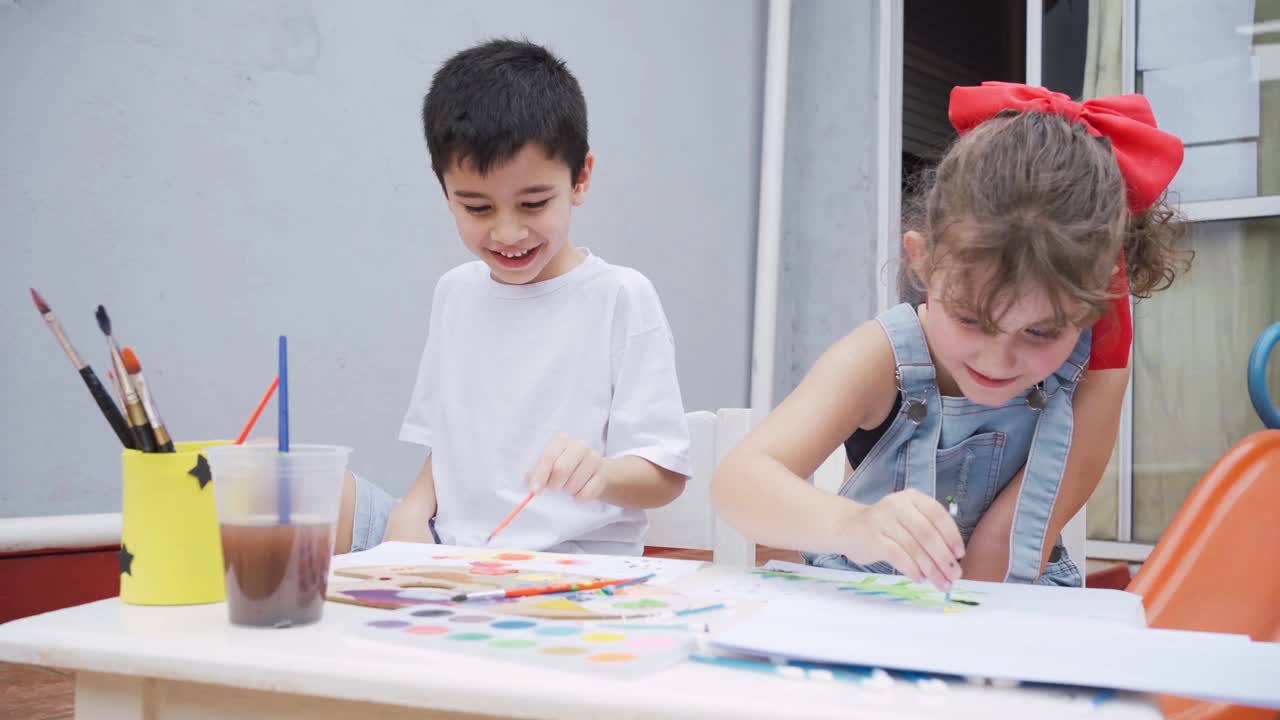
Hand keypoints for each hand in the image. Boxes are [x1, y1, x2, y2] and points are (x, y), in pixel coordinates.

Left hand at [527, 433, 607, 502]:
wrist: (592, 471)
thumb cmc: (564, 466)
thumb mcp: (548, 466)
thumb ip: (536, 474)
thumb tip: (532, 485)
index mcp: (561, 440)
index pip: (549, 456)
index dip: (541, 475)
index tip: (536, 490)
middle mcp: (579, 445)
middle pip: (562, 469)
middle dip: (554, 484)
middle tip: (554, 488)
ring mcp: (593, 458)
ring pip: (574, 484)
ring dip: (568, 491)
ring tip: (569, 486)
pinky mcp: (603, 473)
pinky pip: (587, 493)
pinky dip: (580, 497)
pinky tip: (580, 491)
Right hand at [843, 489, 964, 589]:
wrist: (847, 528)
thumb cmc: (885, 527)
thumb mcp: (908, 520)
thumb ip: (929, 532)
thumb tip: (953, 560)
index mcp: (912, 498)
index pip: (938, 514)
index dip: (952, 535)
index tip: (960, 554)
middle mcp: (898, 504)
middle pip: (928, 533)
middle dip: (944, 558)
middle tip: (955, 575)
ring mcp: (883, 520)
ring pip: (914, 547)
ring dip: (931, 568)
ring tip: (941, 583)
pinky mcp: (872, 537)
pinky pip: (898, 555)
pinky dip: (912, 569)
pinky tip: (920, 578)